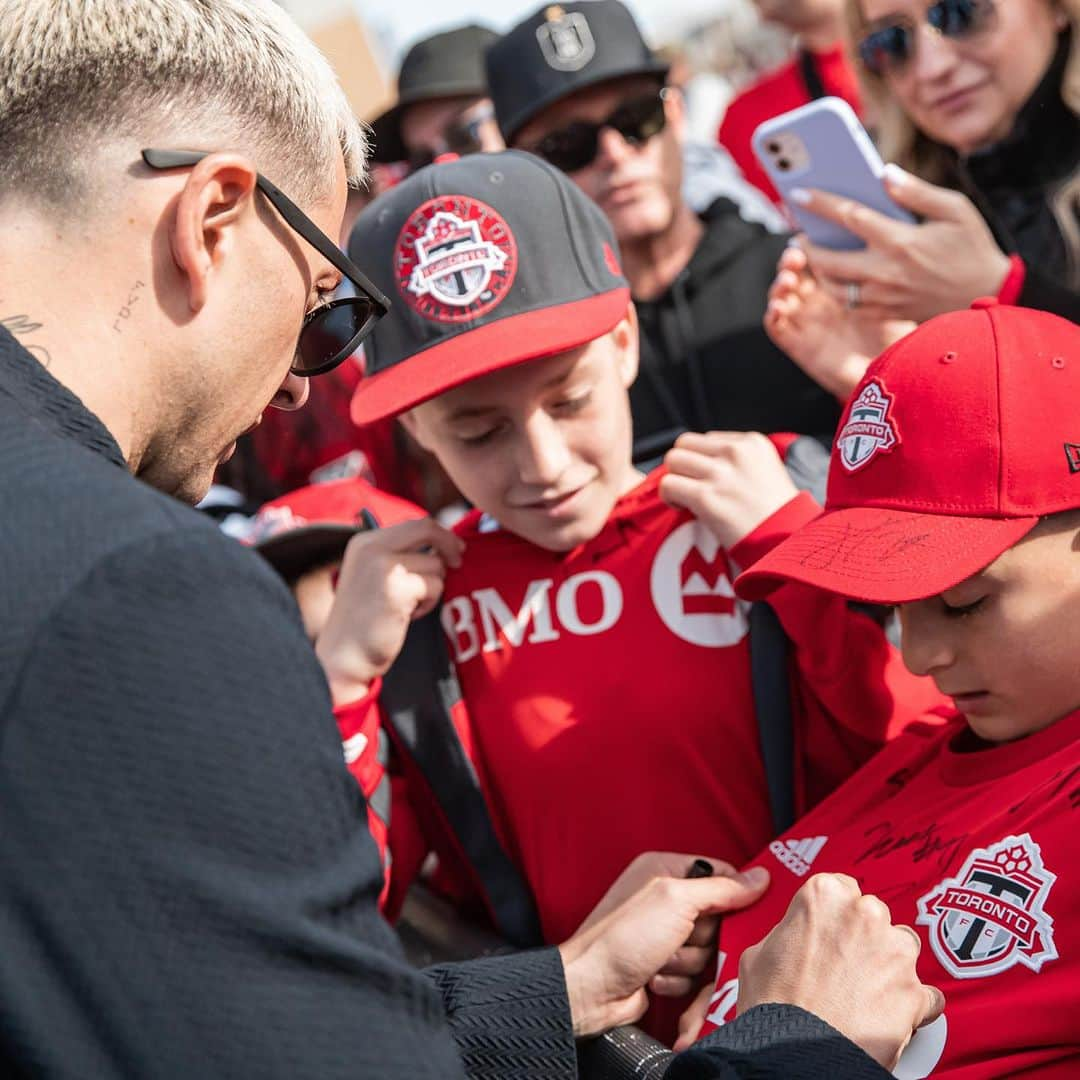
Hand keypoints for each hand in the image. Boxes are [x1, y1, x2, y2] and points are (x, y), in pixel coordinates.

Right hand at [314, 519, 463, 704]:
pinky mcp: (396, 587)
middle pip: (428, 529)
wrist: (343, 657)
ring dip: (431, 587)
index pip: (415, 523)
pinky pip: (434, 586)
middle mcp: (371, 547)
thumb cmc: (365, 620)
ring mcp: (383, 565)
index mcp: (364, 542)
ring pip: (435, 564)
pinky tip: (408, 616)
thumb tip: (442, 543)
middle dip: (450, 544)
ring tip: (408, 606)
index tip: (454, 548)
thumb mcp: (374, 576)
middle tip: (458, 562)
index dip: (441, 535)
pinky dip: (428, 603)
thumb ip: (400, 555)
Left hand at [559, 867, 769, 1037]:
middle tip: (682, 937)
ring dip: (688, 961)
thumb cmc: (624, 937)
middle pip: (718, 916)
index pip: (720, 873)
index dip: (734, 894)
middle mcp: (665, 898)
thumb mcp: (677, 901)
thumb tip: (760, 877)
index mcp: (664, 870)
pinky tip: (655, 977)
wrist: (591, 989)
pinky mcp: (664, 965)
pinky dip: (678, 980)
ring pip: (707, 949)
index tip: (741, 911)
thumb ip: (722, 888)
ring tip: (661, 959)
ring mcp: (664, 933)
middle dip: (704, 936)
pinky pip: (693, 974)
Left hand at [660, 431, 798, 548]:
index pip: (707, 439)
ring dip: (674, 480)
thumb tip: (703, 462)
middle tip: (691, 487)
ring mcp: (720, 474)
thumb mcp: (766, 471)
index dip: (703, 461)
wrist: (786, 542)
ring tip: (686, 498)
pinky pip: (668, 485)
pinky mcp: (706, 497)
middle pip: (684, 444)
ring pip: (673, 460)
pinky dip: (669, 497)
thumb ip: (738, 461)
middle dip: (683, 466)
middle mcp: (736, 452)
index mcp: (752, 442)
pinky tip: (683, 508)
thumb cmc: (777, 515)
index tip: (711, 481)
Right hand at [736, 873, 944, 1069]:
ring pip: (904, 949)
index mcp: (824, 895)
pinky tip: (891, 1015)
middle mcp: (865, 914)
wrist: (793, 1055)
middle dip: (864, 939)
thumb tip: (798, 937)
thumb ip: (789, 931)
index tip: (833, 932)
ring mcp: (894, 953)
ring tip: (864, 994)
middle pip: (875, 916)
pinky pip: (928, 995)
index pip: (843, 887)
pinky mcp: (915, 993)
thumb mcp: (760, 952)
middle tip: (843, 967)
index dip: (836, 916)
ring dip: (890, 967)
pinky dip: (915, 1006)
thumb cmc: (774, 1006)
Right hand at [766, 245, 914, 399]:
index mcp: (838, 285)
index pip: (818, 257)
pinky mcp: (797, 343)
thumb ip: (883, 273)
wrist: (889, 377)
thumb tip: (885, 237)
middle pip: (796, 272)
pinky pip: (776, 326)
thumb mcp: (894, 298)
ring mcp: (806, 320)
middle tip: (797, 253)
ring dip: (779, 284)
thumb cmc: (895, 336)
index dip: (811, 243)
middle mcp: (818, 300)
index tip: (813, 231)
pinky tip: (779, 306)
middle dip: (792, 259)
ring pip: (781, 294)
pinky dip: (772, 314)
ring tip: (787, 278)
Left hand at [794, 164, 1011, 322]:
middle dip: (806, 246)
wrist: (987, 296)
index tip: (797, 193)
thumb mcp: (955, 210)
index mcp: (900, 240)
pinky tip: (835, 276)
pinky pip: (848, 304)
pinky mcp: (884, 313)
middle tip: (798, 235)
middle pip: (828, 259)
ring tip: (814, 256)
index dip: (820, 203)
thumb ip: (916, 192)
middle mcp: (885, 271)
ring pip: (832, 287)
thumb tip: (884, 172)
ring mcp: (882, 297)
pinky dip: (836, 290)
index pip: (849, 216)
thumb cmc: (972, 249)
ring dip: (817, 271)